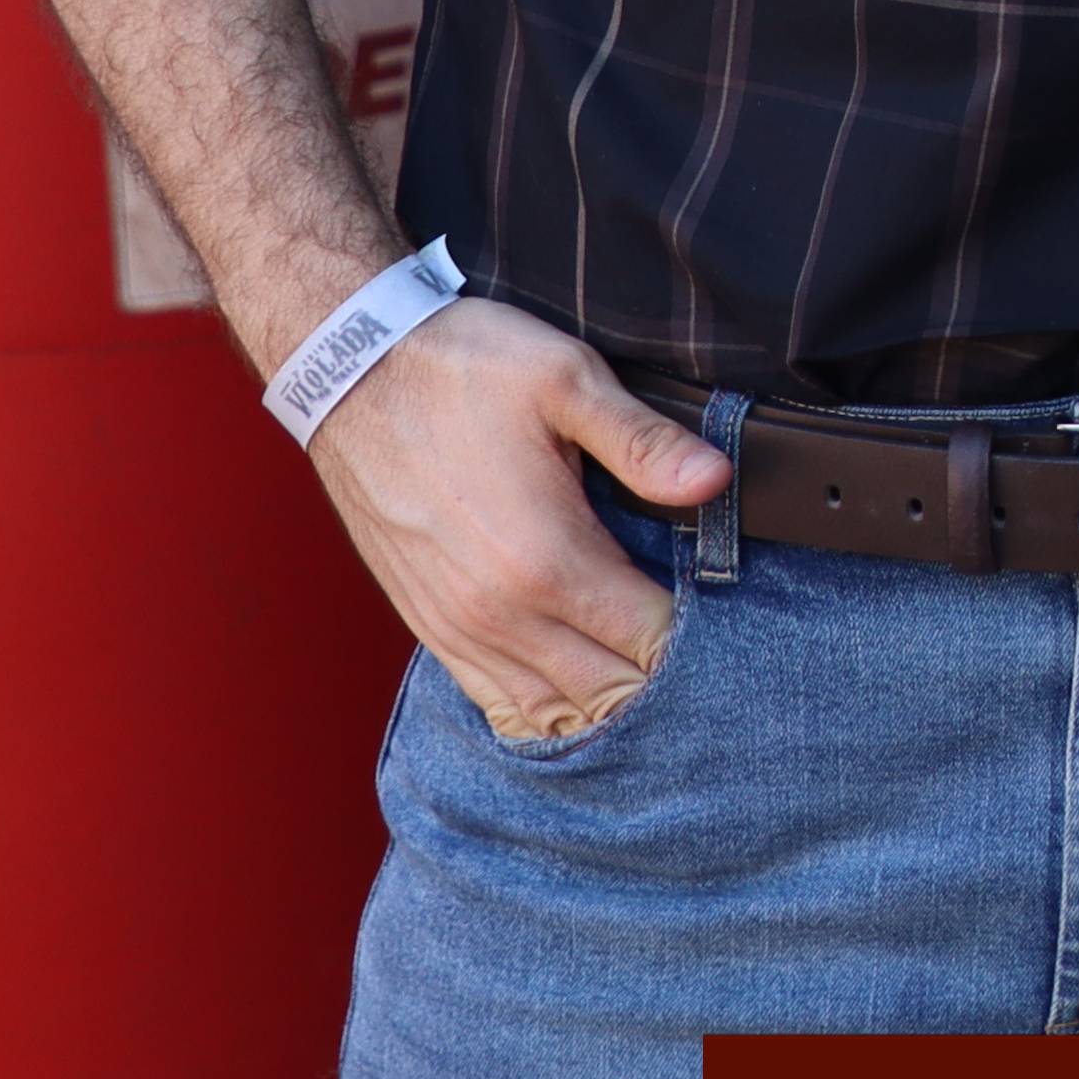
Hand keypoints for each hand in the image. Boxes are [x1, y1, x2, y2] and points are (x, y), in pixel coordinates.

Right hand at [303, 297, 732, 743]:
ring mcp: (457, 626)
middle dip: (660, 676)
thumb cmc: (461, 369)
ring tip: (648, 665)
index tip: (727, 614)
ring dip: (605, 700)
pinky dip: (545, 706)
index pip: (648, 641)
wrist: (351, 371)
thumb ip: (644, 441)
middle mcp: (498, 612)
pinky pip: (494, 701)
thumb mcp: (565, 379)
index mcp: (546, 559)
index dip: (698, 638)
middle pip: (607, 689)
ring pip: (551, 710)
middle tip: (703, 645)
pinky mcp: (428, 624)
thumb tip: (715, 480)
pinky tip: (579, 683)